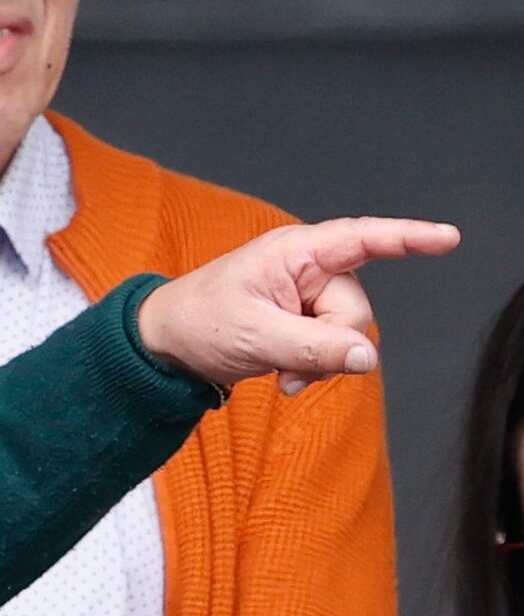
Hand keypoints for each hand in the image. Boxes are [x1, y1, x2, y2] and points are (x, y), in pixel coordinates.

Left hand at [136, 216, 458, 393]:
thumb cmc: (198, 323)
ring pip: (349, 335)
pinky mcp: (305, 323)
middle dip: (332, 344)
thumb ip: (315, 346)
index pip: (362, 239)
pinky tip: (284, 377)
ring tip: (280, 373)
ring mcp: (308, 297)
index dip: (408, 237)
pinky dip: (315, 368)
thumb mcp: (254, 336)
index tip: (448, 237)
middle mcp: (308, 268)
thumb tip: (367, 357)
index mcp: (295, 252)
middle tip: (289, 365)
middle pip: (356, 309)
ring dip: (321, 363)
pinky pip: (334, 348)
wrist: (167, 346)